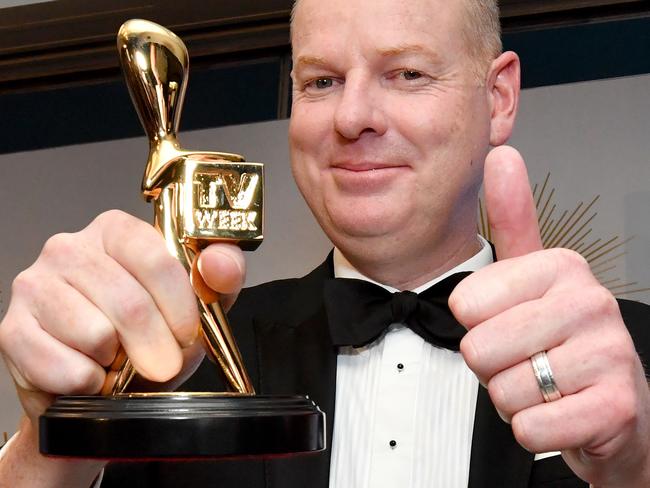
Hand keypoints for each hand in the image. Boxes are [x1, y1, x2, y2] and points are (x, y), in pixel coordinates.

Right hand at [0, 209, 245, 422]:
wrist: (101, 384)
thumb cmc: (150, 336)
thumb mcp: (198, 304)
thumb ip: (219, 277)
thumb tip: (219, 262)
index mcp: (116, 231)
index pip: (156, 260)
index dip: (179, 307)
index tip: (188, 336)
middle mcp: (69, 247)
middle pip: (128, 302)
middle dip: (156, 346)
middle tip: (162, 364)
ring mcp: (34, 285)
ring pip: (96, 335)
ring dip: (118, 364)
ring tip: (118, 361)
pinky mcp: (11, 329)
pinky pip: (64, 368)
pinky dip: (89, 384)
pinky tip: (91, 374)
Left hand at [449, 146, 649, 486]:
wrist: (613, 408)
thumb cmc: (561, 341)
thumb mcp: (534, 277)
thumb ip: (514, 219)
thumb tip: (501, 154)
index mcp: (562, 267)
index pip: (463, 304)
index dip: (475, 326)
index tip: (509, 325)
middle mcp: (590, 302)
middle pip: (479, 349)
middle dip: (492, 368)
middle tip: (527, 361)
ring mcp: (608, 353)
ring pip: (502, 390)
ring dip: (513, 399)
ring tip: (545, 385)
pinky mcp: (614, 407)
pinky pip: (528, 427)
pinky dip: (532, 430)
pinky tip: (560, 412)